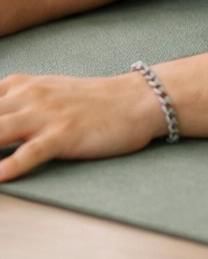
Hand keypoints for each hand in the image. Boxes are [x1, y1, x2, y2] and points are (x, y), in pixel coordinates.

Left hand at [0, 71, 166, 181]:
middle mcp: (29, 96)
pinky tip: (0, 176)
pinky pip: (30, 153)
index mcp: (20, 85)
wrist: (138, 98)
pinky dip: (9, 167)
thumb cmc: (93, 100)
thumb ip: (12, 103)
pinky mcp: (65, 135)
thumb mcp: (47, 91)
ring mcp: (47, 115)